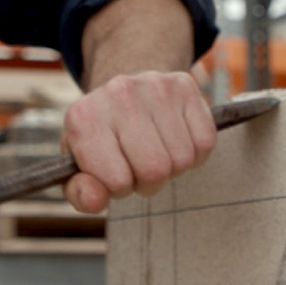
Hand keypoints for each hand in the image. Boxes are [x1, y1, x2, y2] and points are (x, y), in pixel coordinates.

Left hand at [61, 71, 216, 213]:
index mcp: (84, 119)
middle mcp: (118, 94)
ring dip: (172, 167)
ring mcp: (154, 85)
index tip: (115, 172)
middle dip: (150, 181)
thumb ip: (82, 193)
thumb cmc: (101, 140)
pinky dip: (195, 152)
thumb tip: (96, 200)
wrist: (121, 94)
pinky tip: (174, 139)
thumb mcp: (80, 167)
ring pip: (182, 159)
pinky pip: (205, 142)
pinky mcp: (184, 84)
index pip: (117, 182)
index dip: (120, 188)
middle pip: (155, 170)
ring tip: (155, 150)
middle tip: (139, 165)